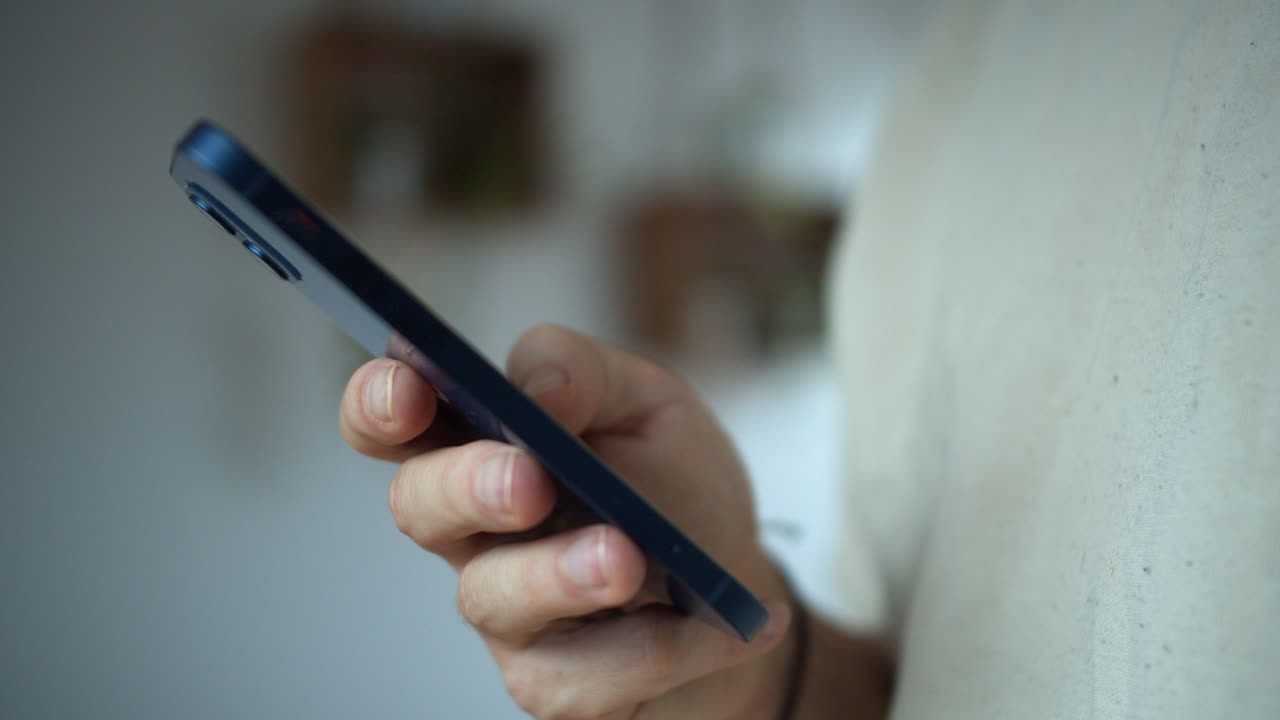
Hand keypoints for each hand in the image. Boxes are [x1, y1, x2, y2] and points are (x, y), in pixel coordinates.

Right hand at [339, 324, 795, 718]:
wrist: (736, 589)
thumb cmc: (673, 488)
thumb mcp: (650, 404)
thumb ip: (587, 374)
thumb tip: (538, 391)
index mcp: (483, 446)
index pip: (395, 422)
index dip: (379, 403)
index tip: (406, 390)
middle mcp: (475, 532)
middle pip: (420, 506)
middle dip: (468, 487)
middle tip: (529, 481)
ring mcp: (508, 614)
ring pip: (495, 597)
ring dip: (559, 575)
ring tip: (625, 560)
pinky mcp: (554, 685)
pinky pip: (588, 675)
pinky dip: (663, 643)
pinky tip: (721, 624)